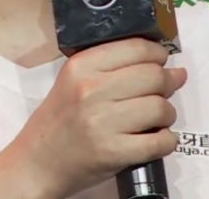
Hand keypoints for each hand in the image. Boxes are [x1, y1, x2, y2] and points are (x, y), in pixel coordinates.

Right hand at [9, 38, 186, 198]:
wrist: (39, 161)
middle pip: (154, 76)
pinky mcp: (112, 152)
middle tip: (167, 89)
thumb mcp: (74, 80)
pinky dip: (167, 141)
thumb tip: (166, 64)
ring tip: (159, 118)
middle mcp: (91, 90)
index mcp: (82, 66)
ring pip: (160, 108)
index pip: (136, 48)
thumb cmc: (61, 118)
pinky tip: (161, 139)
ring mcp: (102, 122)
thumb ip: (112, 66)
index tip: (162, 61)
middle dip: (169, 82)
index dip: (158, 54)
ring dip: (168, 114)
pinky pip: (158, 142)